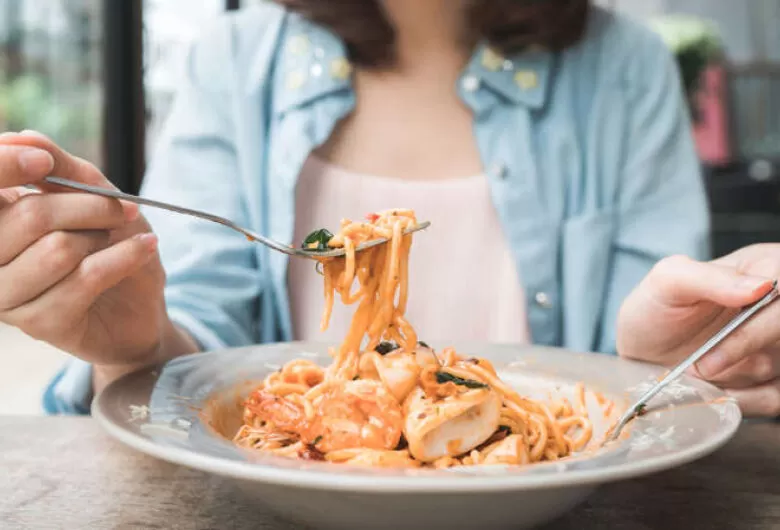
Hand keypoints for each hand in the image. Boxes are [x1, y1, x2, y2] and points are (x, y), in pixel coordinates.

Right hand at [0, 131, 194, 389]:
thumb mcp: (94, 195)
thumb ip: (59, 169)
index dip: (5, 167)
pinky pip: (84, 280)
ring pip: (57, 251)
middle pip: (29, 217)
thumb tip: (22, 138)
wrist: (141, 306)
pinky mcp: (39, 325)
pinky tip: (143, 249)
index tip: (44, 162)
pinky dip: (124, 258)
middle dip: (89, 206)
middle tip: (122, 209)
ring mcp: (8, 296)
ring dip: (104, 238)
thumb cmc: (111, 245)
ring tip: (118, 239)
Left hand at [617, 245, 779, 416]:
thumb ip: (710, 277)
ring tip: (699, 369)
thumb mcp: (669, 280)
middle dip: (741, 352)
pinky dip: (743, 398)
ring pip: (778, 366)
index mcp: (765, 267)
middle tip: (702, 364)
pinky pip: (775, 396)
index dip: (757, 327)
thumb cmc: (655, 307)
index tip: (717, 347)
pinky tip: (714, 388)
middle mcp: (779, 305)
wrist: (641, 346)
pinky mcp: (774, 376)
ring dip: (735, 376)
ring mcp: (778, 343)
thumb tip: (761, 287)